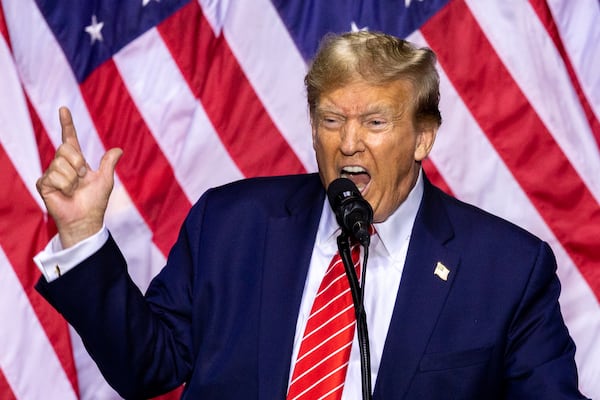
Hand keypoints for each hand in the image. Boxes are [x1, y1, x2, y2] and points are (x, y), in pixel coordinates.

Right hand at [36, 107, 122, 247]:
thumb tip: (119, 149)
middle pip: (65, 148)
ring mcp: (52, 173)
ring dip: (73, 178)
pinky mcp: (44, 183)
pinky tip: (66, 194)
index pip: (69, 138)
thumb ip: (109, 163)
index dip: (67, 124)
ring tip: (74, 189)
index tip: (64, 109)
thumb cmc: (95, 202)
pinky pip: (55, 176)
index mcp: (76, 161)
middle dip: (78, 163)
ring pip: (60, 163)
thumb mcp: (106, 179)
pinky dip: (65, 185)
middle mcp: (62, 164)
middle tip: (82, 178)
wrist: (86, 219)